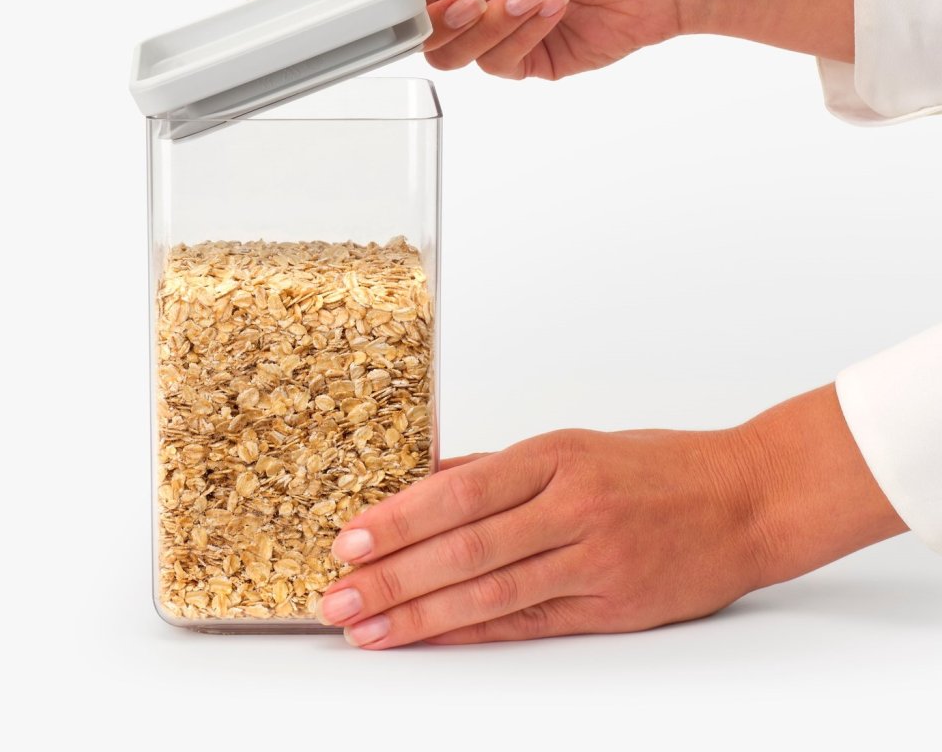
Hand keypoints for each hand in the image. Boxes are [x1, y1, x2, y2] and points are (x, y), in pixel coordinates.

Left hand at [316, 385, 904, 647]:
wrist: (746, 498)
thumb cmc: (661, 466)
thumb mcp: (578, 444)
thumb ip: (502, 467)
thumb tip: (431, 480)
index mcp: (557, 456)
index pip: (460, 490)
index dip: (401, 518)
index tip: (352, 539)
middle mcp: (571, 506)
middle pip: (465, 546)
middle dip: (393, 574)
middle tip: (338, 595)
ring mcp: (592, 560)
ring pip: (490, 593)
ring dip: (420, 614)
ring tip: (367, 627)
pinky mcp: (610, 605)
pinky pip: (528, 623)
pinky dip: (472, 634)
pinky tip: (431, 639)